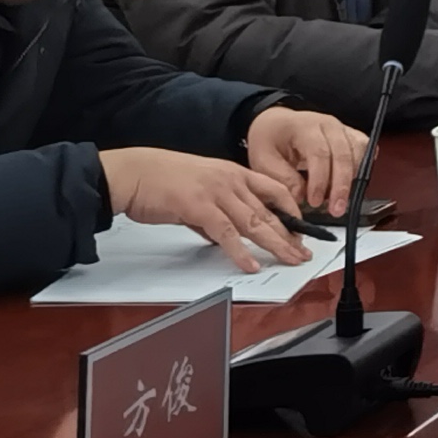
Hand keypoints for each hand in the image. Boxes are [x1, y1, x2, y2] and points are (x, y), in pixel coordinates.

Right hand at [101, 144, 313, 270]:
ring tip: (290, 259)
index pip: (275, 191)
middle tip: (304, 252)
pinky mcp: (199, 207)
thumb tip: (221, 237)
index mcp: (233, 173)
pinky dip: (240, 251)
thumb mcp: (197, 192)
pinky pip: (226, 233)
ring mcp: (216, 193)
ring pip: (255, 222)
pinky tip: (251, 264)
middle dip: (291, 234)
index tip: (303, 229)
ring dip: (275, 244)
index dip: (292, 211)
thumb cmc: (160, 180)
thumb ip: (213, 213)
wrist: (133, 173)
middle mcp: (230, 180)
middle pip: (270, 211)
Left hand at [241, 104, 366, 216]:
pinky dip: (362, 168)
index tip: (314, 202)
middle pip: (343, 154)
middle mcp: (328, 125)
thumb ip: (282, 179)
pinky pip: (365, 149)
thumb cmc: (269, 140)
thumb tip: (301, 196)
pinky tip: (353, 184)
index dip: (320, 180)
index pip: (319, 153)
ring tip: (339, 201)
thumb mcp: (263, 161)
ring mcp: (342, 128)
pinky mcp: (350, 135)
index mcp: (304, 127)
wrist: (277, 124)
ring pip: (359, 151)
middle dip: (342, 186)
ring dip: (353, 179)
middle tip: (336, 210)